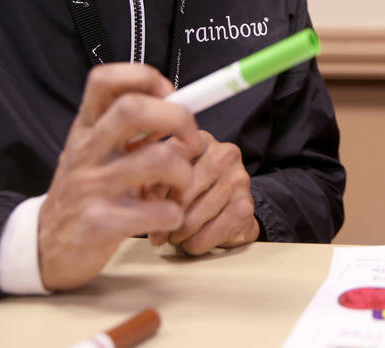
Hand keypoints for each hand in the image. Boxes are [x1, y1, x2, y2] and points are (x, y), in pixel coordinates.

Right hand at [38, 63, 203, 290]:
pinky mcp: (99, 223)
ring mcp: (90, 187)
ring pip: (157, 160)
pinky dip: (174, 213)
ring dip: (184, 173)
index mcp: (85, 127)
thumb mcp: (96, 150)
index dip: (142, 77)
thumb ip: (128, 127)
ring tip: (181, 185)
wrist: (46, 245)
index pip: (104, 80)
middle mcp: (86, 151)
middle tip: (190, 139)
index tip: (167, 93)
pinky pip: (156, 211)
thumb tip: (177, 103)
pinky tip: (167, 216)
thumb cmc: (85, 191)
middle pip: (133, 109)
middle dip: (177, 118)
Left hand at [147, 130, 259, 254]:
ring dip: (179, 235)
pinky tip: (191, 244)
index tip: (146, 207)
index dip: (154, 188)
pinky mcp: (246, 205)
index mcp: (200, 140)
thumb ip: (151, 180)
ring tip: (173, 239)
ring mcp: (238, 178)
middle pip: (183, 190)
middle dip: (166, 216)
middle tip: (156, 234)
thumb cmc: (193, 193)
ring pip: (194, 215)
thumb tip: (138, 198)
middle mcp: (223, 154)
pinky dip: (195, 244)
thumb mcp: (170, 178)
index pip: (171, 160)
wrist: (234, 211)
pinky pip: (211, 232)